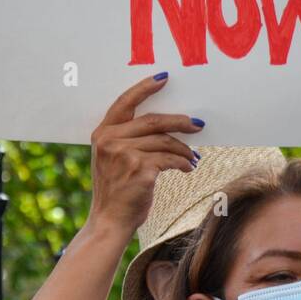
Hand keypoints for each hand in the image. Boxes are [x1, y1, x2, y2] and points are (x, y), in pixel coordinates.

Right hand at [86, 75, 202, 235]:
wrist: (109, 221)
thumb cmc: (116, 190)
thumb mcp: (113, 159)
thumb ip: (128, 139)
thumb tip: (166, 126)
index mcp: (102, 133)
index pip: (124, 102)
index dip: (145, 88)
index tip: (164, 78)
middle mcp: (110, 140)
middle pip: (153, 121)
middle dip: (179, 121)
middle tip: (198, 124)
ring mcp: (124, 154)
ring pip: (164, 141)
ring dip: (184, 149)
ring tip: (193, 157)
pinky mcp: (140, 169)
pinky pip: (169, 159)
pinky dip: (183, 162)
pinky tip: (187, 168)